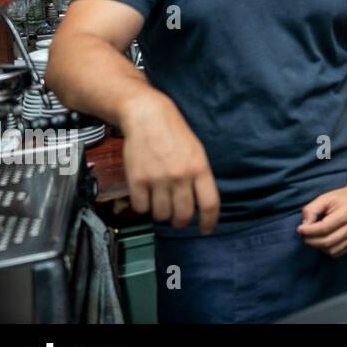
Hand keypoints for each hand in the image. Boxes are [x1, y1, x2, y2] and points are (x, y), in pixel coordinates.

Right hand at [119, 94, 219, 233]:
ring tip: (160, 203)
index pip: (209, 204)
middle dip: (181, 222)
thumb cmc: (174, 134)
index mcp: (200, 168)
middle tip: (178, 219)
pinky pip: (141, 208)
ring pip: (161, 214)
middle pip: (183, 215)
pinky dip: (143, 207)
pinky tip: (145, 196)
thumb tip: (200, 203)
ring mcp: (158, 179)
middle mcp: (180, 176)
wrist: (148, 117)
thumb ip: (199, 176)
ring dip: (161, 214)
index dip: (209, 221)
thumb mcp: (197, 152)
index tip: (205, 229)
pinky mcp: (137, 180)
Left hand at [297, 186, 346, 256]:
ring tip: (314, 237)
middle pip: (327, 242)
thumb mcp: (324, 198)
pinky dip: (327, 250)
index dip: (309, 231)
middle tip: (304, 235)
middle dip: (311, 240)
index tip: (300, 228)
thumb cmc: (341, 198)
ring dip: (318, 246)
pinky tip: (323, 240)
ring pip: (332, 250)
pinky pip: (337, 253)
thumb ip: (311, 210)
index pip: (324, 228)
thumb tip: (304, 225)